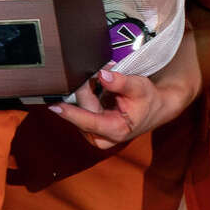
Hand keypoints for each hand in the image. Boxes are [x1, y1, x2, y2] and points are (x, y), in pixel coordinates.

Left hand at [49, 31, 200, 147]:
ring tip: (102, 80)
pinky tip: (96, 85)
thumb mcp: (139, 87)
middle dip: (87, 88)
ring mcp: (95, 133)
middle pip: (83, 109)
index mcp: (115, 130)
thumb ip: (120, 82)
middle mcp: (102, 136)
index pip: (88, 122)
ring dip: (88, 90)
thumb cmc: (148, 100)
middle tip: (100, 72)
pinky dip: (87, 93)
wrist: (156, 108)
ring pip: (80, 107)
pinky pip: (81, 106)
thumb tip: (102, 75)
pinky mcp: (90, 127)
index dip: (70, 113)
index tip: (54, 106)